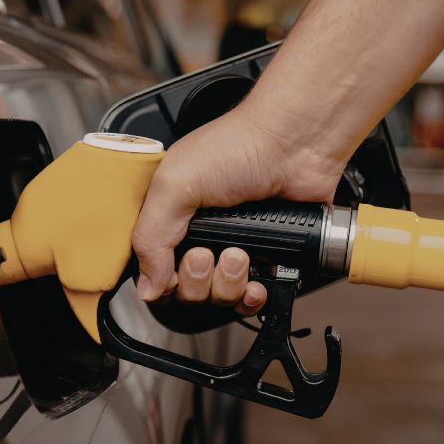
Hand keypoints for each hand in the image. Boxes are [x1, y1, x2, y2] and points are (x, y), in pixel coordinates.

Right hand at [131, 103, 343, 313]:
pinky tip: (257, 280)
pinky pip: (252, 298)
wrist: (295, 144)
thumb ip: (150, 237)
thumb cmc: (238, 145)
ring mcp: (236, 247)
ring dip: (228, 282)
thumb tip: (147, 287)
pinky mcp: (269, 257)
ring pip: (219, 297)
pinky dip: (253, 296)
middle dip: (197, 279)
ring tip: (239, 254)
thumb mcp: (174, 184)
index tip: (174, 269)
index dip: (164, 280)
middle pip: (187, 291)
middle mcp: (202, 235)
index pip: (154, 269)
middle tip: (207, 253)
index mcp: (172, 216)